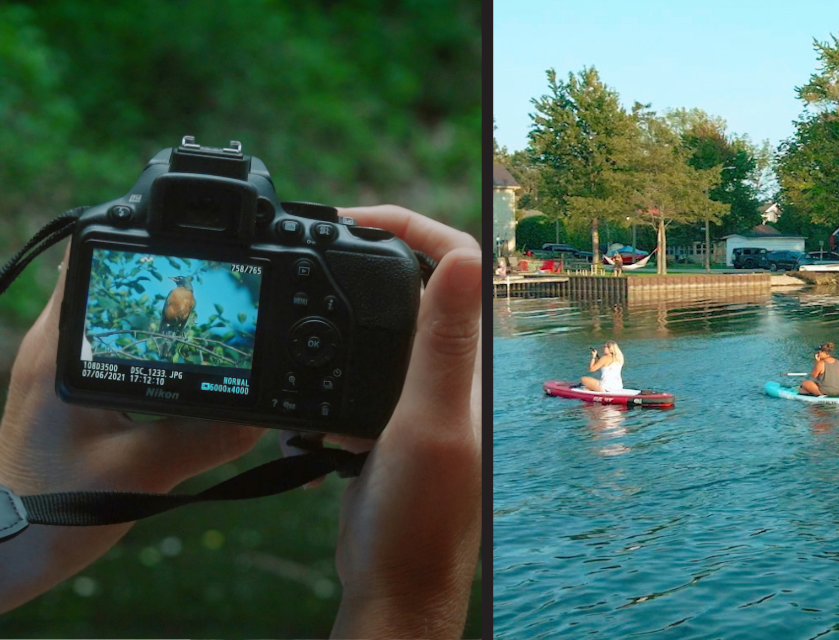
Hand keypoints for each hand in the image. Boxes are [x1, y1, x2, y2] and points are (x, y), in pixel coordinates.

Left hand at [0, 245, 264, 612]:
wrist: (4, 550)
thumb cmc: (50, 511)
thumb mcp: (143, 472)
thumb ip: (207, 438)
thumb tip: (265, 414)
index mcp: (61, 351)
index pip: (94, 261)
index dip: (146, 247)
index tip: (196, 251)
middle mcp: (51, 346)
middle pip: (108, 278)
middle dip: (165, 277)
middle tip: (219, 286)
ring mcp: (53, 365)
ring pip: (111, 311)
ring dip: (156, 312)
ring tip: (209, 318)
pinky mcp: (63, 388)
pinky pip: (112, 345)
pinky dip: (148, 345)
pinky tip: (183, 364)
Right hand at [328, 205, 480, 637]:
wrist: (395, 583)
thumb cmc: (420, 516)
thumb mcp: (429, 422)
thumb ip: (444, 344)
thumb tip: (467, 259)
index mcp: (469, 362)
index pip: (455, 260)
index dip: (409, 224)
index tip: (352, 217)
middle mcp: (453, 373)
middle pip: (419, 283)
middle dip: (374, 251)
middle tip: (319, 241)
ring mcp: (420, 397)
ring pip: (385, 326)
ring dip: (348, 308)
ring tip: (306, 297)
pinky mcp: (389, 424)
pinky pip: (360, 373)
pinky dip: (331, 367)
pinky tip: (309, 388)